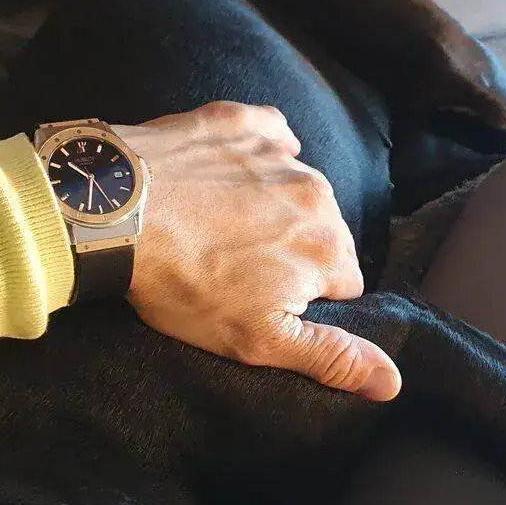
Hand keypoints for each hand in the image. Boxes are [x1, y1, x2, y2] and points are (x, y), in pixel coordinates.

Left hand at [115, 104, 400, 401]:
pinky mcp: (240, 122)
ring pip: (297, 187)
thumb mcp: (259, 340)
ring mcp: (278, 154)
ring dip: (272, 206)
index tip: (264, 301)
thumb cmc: (183, 283)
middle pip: (324, 232)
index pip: (345, 282)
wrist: (112, 213)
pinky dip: (255, 154)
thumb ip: (332, 357)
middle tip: (235, 266)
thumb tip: (393, 382)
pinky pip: (269, 134)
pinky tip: (222, 174)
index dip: (306, 298)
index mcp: (327, 250)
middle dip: (292, 250)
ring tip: (218, 226)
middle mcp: (317, 195)